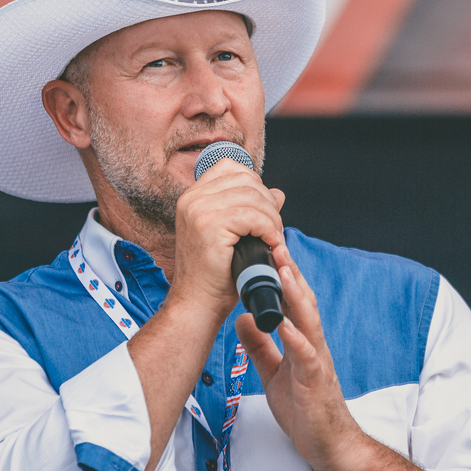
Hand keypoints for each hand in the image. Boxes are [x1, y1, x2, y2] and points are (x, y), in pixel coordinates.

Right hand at [168, 159, 285, 319]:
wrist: (198, 304)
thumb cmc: (216, 274)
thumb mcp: (234, 234)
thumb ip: (252, 210)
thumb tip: (278, 193)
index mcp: (192, 196)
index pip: (231, 167)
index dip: (255, 184)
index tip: (263, 210)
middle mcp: (192, 198)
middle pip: (246, 179)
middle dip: (268, 203)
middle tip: (273, 229)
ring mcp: (198, 210)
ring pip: (253, 197)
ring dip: (272, 218)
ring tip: (273, 239)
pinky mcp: (209, 226)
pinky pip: (253, 217)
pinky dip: (269, 229)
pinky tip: (270, 244)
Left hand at [236, 249, 364, 470]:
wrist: (328, 446)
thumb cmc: (305, 409)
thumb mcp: (274, 373)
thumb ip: (260, 346)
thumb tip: (242, 319)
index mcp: (303, 342)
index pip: (293, 302)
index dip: (282, 276)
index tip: (268, 249)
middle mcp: (313, 346)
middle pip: (303, 303)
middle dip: (290, 274)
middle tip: (276, 244)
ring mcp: (317, 363)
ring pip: (309, 322)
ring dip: (296, 297)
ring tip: (284, 272)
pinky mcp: (316, 383)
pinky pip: (308, 358)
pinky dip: (297, 340)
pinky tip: (286, 326)